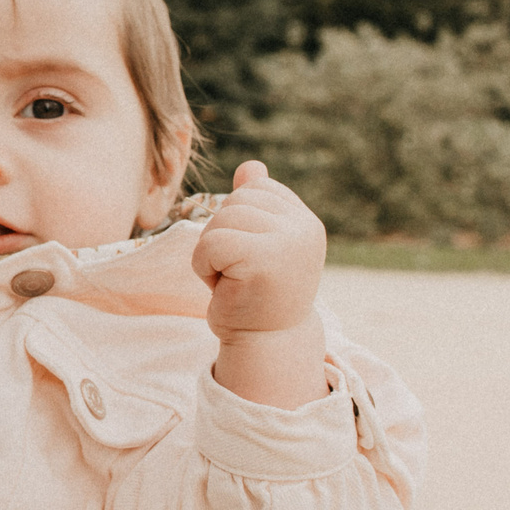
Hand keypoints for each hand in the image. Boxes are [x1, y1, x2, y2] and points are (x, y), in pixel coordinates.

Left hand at [193, 161, 328, 408]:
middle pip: (236, 200)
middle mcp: (305, 228)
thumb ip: (257, 205)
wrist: (265, 343)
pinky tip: (223, 287)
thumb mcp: (258, 244)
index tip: (250, 257)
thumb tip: (250, 166)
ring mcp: (289, 242)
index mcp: (305, 221)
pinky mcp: (264, 260)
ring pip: (221, 220)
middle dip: (222, 235)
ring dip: (210, 252)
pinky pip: (210, 243)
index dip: (237, 221)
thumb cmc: (256, 294)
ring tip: (232, 279)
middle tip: (238, 272)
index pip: (256, 187)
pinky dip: (203, 266)